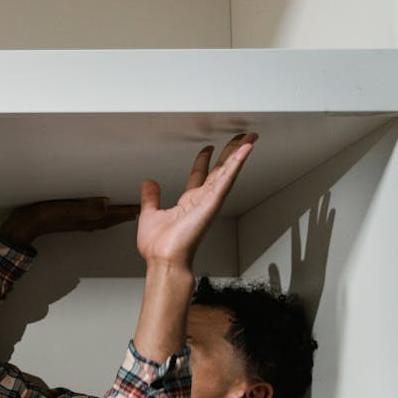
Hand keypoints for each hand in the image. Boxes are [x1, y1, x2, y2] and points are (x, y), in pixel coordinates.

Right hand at [0, 196, 138, 246]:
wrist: (26, 224)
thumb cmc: (44, 216)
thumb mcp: (67, 208)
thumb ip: (87, 207)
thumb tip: (106, 203)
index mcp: (86, 218)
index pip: (112, 214)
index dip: (126, 210)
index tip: (139, 207)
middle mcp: (85, 222)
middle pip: (111, 219)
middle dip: (124, 215)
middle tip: (137, 210)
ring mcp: (78, 222)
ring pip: (103, 220)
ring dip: (114, 217)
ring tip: (123, 213)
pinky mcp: (70, 220)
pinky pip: (93, 219)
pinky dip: (101, 216)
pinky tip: (99, 213)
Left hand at [137, 133, 256, 268]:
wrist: (163, 259)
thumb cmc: (158, 247)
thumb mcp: (150, 214)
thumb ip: (150, 198)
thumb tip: (148, 183)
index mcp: (187, 203)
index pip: (198, 177)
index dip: (203, 162)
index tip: (207, 150)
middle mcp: (201, 201)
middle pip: (218, 171)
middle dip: (228, 154)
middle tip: (239, 138)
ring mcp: (209, 201)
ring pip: (226, 171)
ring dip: (238, 154)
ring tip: (248, 138)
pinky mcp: (213, 202)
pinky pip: (227, 179)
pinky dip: (236, 164)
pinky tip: (245, 150)